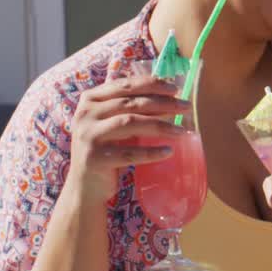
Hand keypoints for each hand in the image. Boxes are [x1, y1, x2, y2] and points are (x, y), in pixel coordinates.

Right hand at [67, 75, 191, 201]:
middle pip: (130, 103)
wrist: (85, 186)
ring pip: (130, 122)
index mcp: (90, 100)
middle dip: (162, 103)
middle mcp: (85, 114)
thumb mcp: (113, 124)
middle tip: (186, 106)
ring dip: (160, 125)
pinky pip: (130, 153)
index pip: (124, 86)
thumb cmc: (106, 150)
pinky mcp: (95, 158)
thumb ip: (131, 109)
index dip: (151, 84)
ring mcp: (88, 136)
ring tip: (182, 131)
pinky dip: (151, 152)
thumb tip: (170, 98)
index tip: (175, 89)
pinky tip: (169, 151)